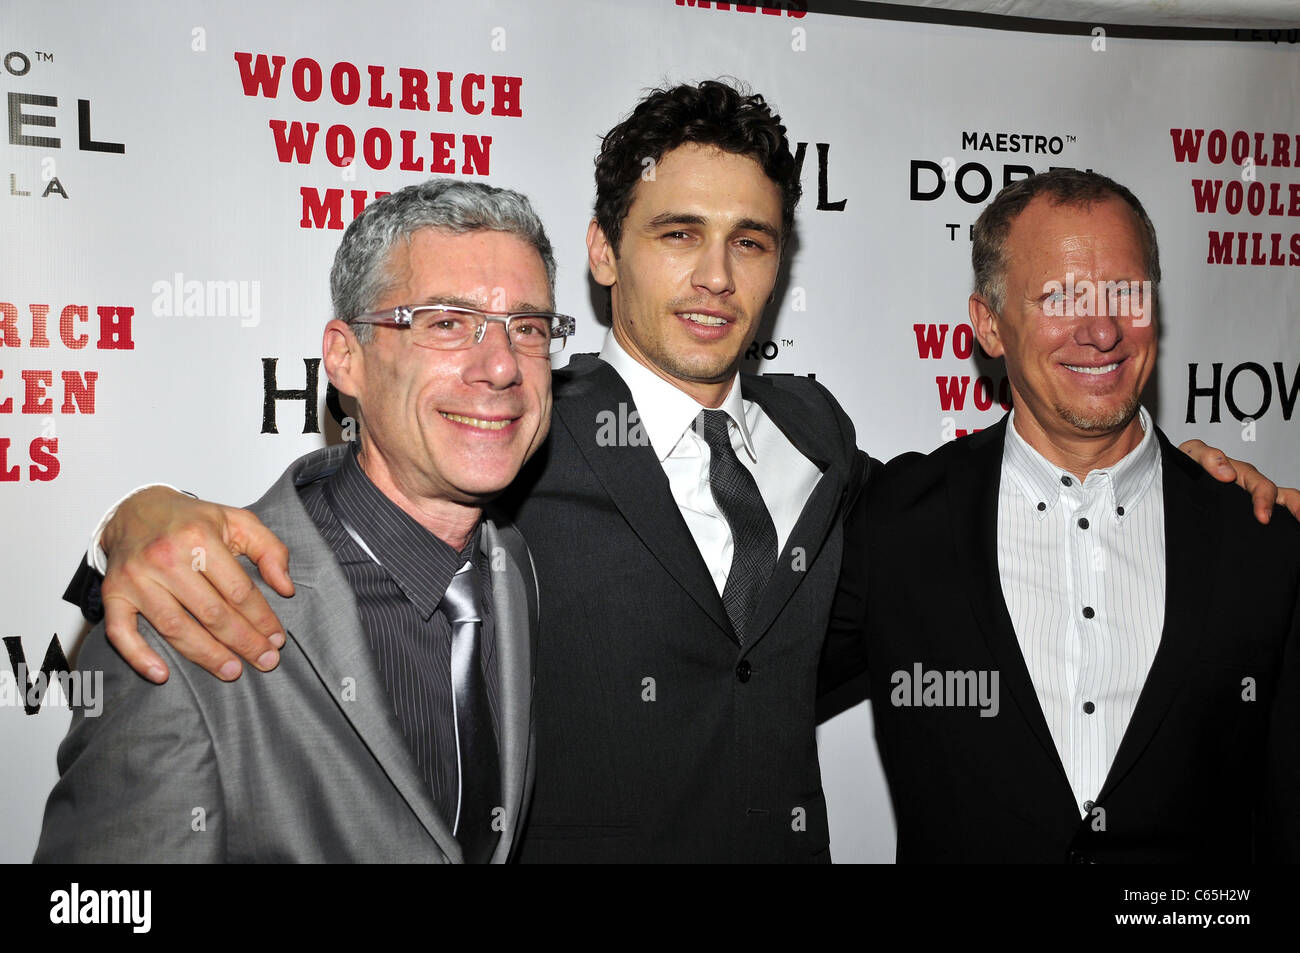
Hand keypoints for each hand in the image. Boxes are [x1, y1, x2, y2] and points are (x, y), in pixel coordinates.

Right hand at [100, 487, 293, 682]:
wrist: (135, 511)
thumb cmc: (191, 521)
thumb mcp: (238, 521)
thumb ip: (270, 549)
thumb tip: (286, 588)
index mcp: (199, 538)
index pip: (238, 590)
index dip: (261, 619)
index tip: (276, 639)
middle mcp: (165, 557)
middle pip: (211, 613)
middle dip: (243, 642)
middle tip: (265, 662)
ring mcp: (136, 578)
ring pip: (175, 627)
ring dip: (206, 655)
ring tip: (232, 671)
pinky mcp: (113, 593)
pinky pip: (121, 632)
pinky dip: (139, 656)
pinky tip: (162, 674)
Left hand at [1179, 439, 1299, 522]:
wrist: (1171, 478)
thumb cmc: (1187, 465)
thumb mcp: (1193, 454)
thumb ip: (1208, 457)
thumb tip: (1228, 473)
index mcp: (1241, 474)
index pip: (1262, 487)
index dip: (1264, 500)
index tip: (1263, 517)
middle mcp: (1250, 488)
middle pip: (1282, 497)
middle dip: (1295, 507)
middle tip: (1298, 520)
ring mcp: (1248, 502)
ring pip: (1281, 506)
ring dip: (1293, 514)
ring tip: (1298, 527)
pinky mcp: (1242, 517)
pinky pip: (1267, 520)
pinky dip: (1279, 527)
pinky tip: (1282, 541)